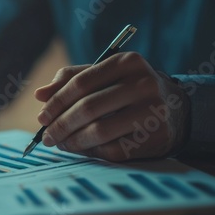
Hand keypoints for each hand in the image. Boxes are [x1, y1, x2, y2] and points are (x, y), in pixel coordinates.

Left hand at [34, 52, 189, 160]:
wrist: (174, 108)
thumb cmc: (128, 89)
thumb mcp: (105, 76)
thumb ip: (71, 79)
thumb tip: (40, 95)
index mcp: (127, 62)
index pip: (81, 83)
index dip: (57, 101)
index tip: (42, 116)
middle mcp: (143, 84)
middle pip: (88, 108)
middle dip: (60, 125)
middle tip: (47, 136)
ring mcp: (152, 112)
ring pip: (99, 131)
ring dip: (72, 141)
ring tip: (60, 144)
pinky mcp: (156, 137)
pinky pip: (112, 150)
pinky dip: (91, 151)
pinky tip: (82, 149)